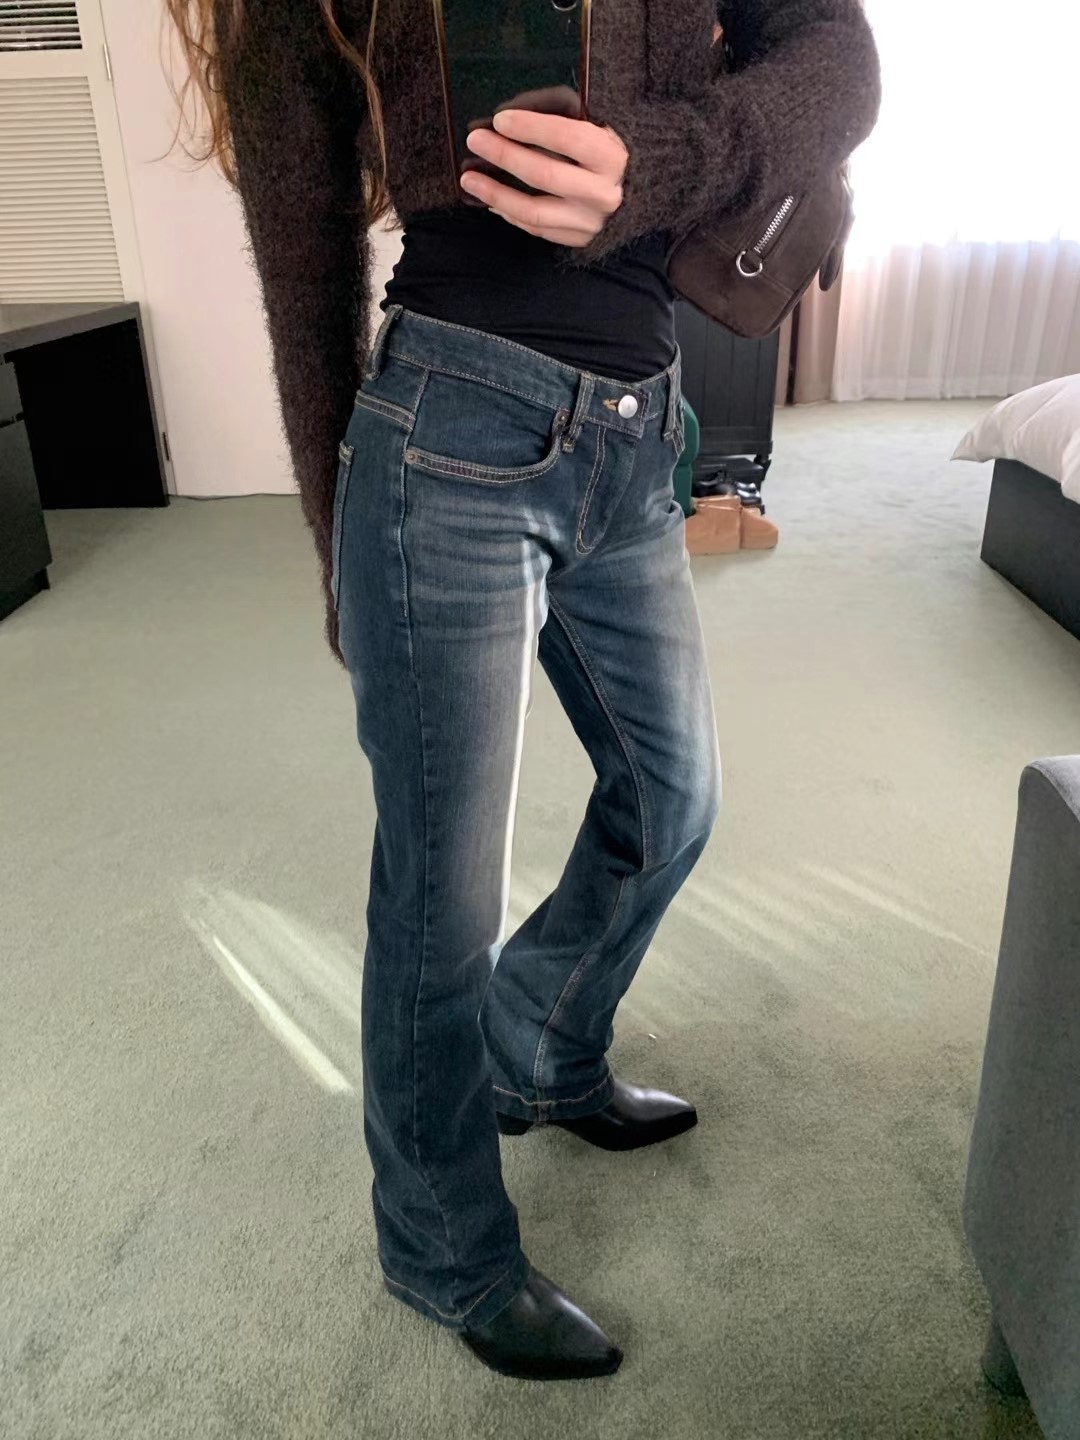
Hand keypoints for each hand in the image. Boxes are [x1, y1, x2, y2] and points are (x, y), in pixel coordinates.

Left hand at [461, 109, 626, 246]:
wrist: (641, 194)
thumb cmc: (613, 152)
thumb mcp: (603, 128)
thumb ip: (568, 120)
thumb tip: (513, 121)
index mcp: (612, 157)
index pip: (568, 138)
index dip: (532, 128)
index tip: (501, 119)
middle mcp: (603, 193)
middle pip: (545, 175)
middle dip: (505, 155)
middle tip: (475, 139)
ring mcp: (590, 221)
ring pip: (535, 211)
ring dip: (496, 194)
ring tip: (469, 178)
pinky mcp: (579, 240)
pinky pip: (538, 229)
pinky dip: (510, 214)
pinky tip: (491, 201)